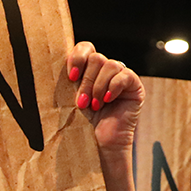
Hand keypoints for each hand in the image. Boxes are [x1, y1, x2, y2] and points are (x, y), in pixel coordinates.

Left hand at [66, 42, 143, 159]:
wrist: (101, 143)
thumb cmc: (84, 122)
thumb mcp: (72, 97)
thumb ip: (70, 80)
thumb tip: (56, 65)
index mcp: (90, 69)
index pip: (86, 48)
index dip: (78, 58)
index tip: (71, 77)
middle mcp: (106, 69)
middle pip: (96, 58)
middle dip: (87, 81)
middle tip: (83, 102)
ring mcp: (122, 75)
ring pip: (110, 65)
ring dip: (99, 87)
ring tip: (95, 106)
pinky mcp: (134, 85)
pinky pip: (124, 76)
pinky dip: (113, 87)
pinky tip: (108, 101)